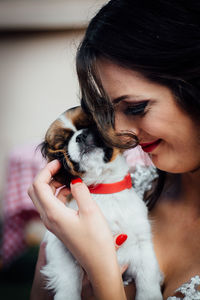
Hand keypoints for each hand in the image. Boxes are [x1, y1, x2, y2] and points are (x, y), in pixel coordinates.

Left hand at [28, 160, 125, 299]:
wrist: (99, 264)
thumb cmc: (97, 240)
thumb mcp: (91, 211)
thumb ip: (80, 192)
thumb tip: (74, 181)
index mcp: (53, 213)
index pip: (38, 185)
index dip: (46, 170)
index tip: (59, 162)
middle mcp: (48, 218)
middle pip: (35, 191)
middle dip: (45, 176)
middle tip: (61, 168)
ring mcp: (52, 223)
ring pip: (43, 198)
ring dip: (51, 185)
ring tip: (68, 177)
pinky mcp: (59, 225)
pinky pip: (51, 205)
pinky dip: (57, 194)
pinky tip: (71, 191)